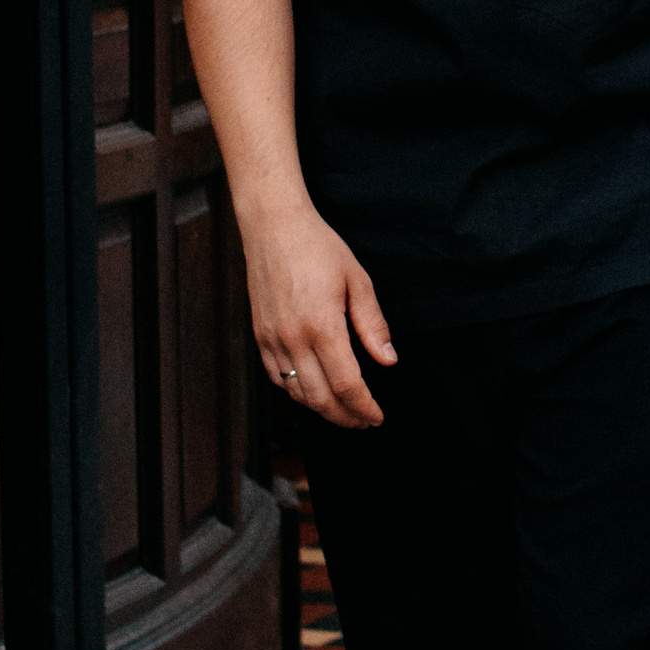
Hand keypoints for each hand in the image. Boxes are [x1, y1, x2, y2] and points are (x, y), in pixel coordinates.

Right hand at [240, 200, 396, 426]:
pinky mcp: (260, 336)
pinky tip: (314, 391)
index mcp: (322, 326)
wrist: (274, 227)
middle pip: (321, 398)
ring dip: (322, 409)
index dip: (364, 407)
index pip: (346, 385)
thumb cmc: (319, 248)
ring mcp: (272, 339)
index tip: (377, 417)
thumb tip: (389, 361)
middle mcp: (293, 338)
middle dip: (346, 417)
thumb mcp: (358, 281)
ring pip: (297, 393)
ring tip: (344, 411)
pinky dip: (297, 392)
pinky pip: (277, 378)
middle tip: (365, 422)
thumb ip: (373, 325)